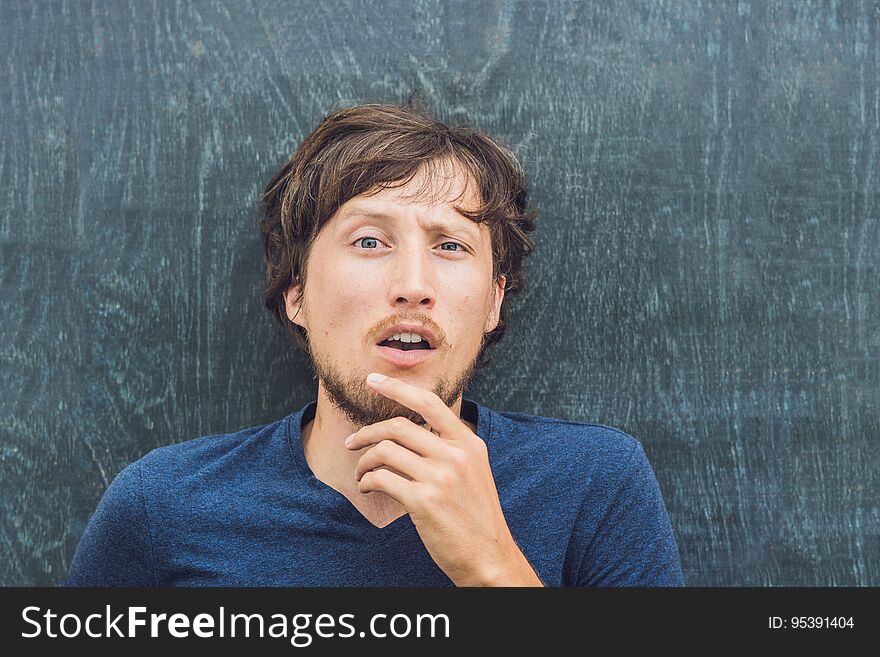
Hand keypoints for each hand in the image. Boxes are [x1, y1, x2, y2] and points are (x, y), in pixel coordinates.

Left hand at [345, 372, 542, 586]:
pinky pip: (381, 479)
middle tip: (352, 442)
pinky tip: (367, 489)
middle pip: (398, 426)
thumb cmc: (476, 516)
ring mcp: (440, 477)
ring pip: (385, 451)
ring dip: (364, 462)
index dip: (397, 388)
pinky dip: (366, 481)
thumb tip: (415, 429)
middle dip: (367, 433)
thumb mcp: (474, 471)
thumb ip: (451, 448)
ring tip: (362, 474)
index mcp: (468, 443)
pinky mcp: (424, 501)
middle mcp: (456, 455)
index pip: (428, 403)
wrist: (490, 557)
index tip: (373, 380)